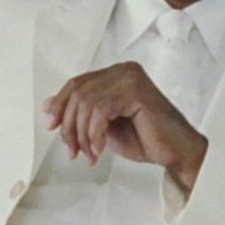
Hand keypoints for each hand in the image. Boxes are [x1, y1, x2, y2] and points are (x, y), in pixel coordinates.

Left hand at [43, 61, 208, 191]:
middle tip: (72, 151)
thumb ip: (82, 113)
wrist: (175, 152)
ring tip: (89, 154)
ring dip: (82, 134)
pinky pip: (100, 110)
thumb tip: (48, 106)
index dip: (59, 105)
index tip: (51, 126)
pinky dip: (94, 134)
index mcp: (116, 74)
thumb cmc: (146, 139)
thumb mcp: (103, 125)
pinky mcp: (135, 91)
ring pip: (86, 103)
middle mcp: (123, 70)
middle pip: (78, 92)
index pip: (76, 83)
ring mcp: (130, 78)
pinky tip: (100, 150)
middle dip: (69, 126)